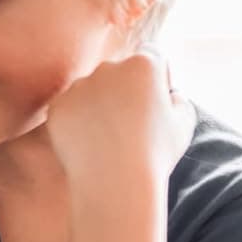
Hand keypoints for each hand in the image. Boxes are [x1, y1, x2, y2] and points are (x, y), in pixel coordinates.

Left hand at [47, 49, 190, 195]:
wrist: (115, 184)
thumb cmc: (155, 154)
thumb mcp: (184, 123)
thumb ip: (177, 98)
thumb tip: (168, 94)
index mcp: (143, 64)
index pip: (152, 57)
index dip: (158, 80)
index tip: (157, 106)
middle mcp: (108, 67)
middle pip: (118, 72)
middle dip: (125, 91)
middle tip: (131, 127)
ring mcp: (78, 87)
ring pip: (91, 90)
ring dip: (99, 106)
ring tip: (109, 140)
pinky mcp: (57, 108)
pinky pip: (70, 109)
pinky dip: (78, 123)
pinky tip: (90, 144)